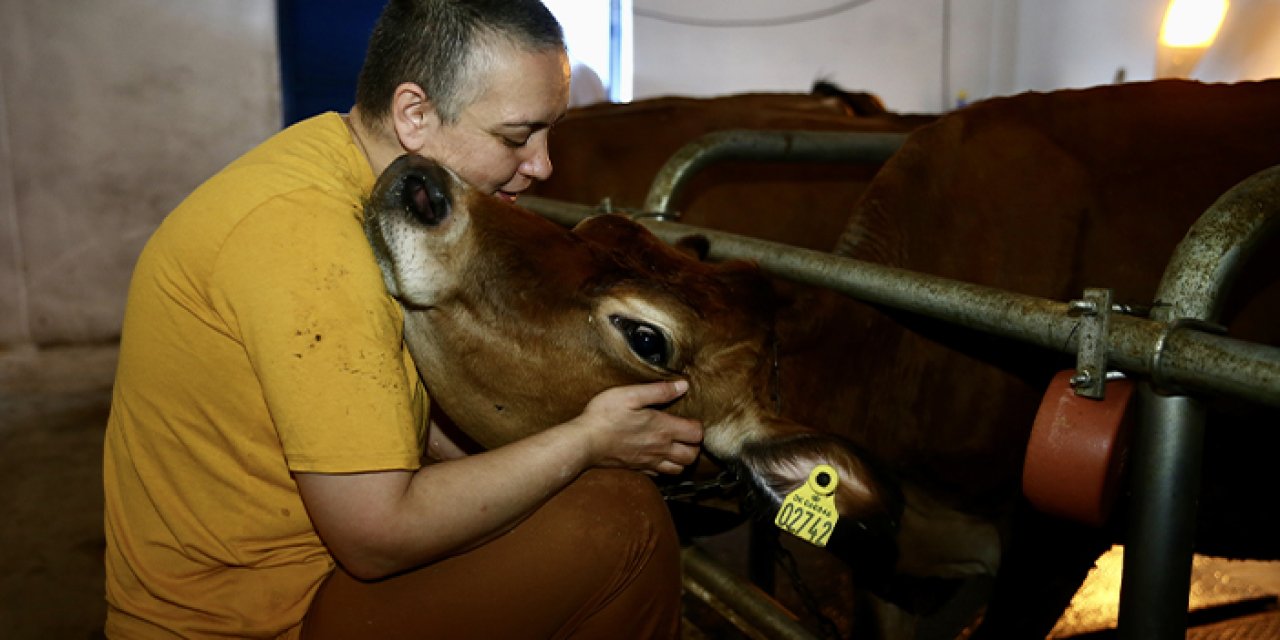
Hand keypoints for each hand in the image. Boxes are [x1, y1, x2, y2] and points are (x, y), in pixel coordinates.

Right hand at [569, 380, 702, 474]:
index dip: (697, 426)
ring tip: (676, 447)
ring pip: (679, 469)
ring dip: (682, 459)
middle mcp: (660, 448)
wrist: (584, 442)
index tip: (688, 419)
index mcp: (662, 428)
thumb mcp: (631, 394)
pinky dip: (665, 468)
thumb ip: (659, 391)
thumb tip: (682, 385)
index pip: (696, 433)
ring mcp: (649, 461)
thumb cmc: (605, 416)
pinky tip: (658, 457)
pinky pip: (660, 475)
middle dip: (694, 446)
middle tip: (686, 435)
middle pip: (692, 456)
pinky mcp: (637, 468)